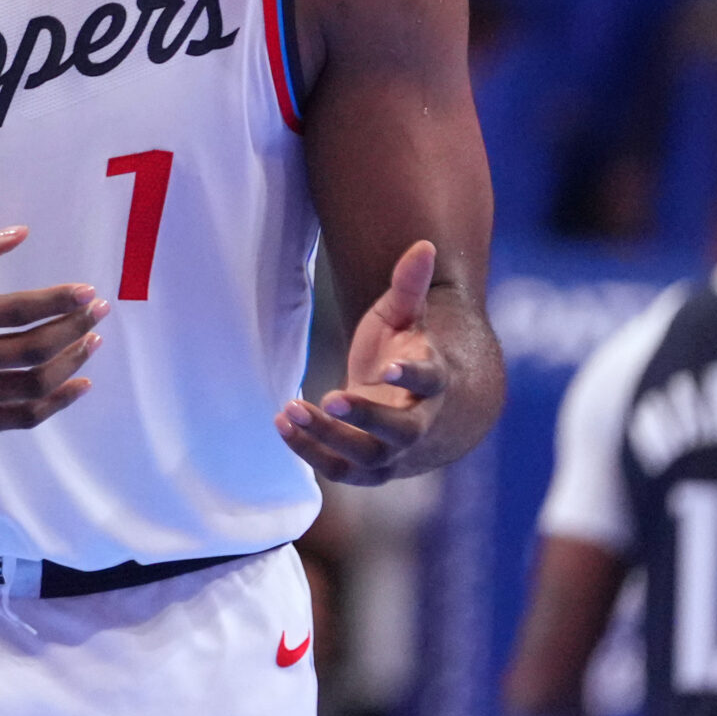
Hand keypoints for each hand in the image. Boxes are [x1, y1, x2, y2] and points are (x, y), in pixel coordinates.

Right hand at [0, 228, 105, 431]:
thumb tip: (21, 232)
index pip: (10, 312)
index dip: (55, 301)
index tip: (88, 291)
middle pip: (27, 351)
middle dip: (72, 329)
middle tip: (98, 311)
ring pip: (27, 388)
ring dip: (70, 363)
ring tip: (93, 341)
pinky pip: (17, 419)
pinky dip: (55, 403)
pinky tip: (80, 383)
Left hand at [277, 240, 446, 485]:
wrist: (423, 415)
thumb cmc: (405, 354)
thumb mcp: (406, 319)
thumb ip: (410, 286)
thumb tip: (424, 245)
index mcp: (435, 383)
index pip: (430, 381)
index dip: (412, 374)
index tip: (389, 365)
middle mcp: (418, 426)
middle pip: (401, 431)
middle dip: (366, 417)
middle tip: (329, 397)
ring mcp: (393, 454)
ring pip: (365, 456)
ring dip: (326, 436)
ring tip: (291, 409)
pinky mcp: (366, 470)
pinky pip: (338, 470)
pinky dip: (308, 451)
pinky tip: (282, 423)